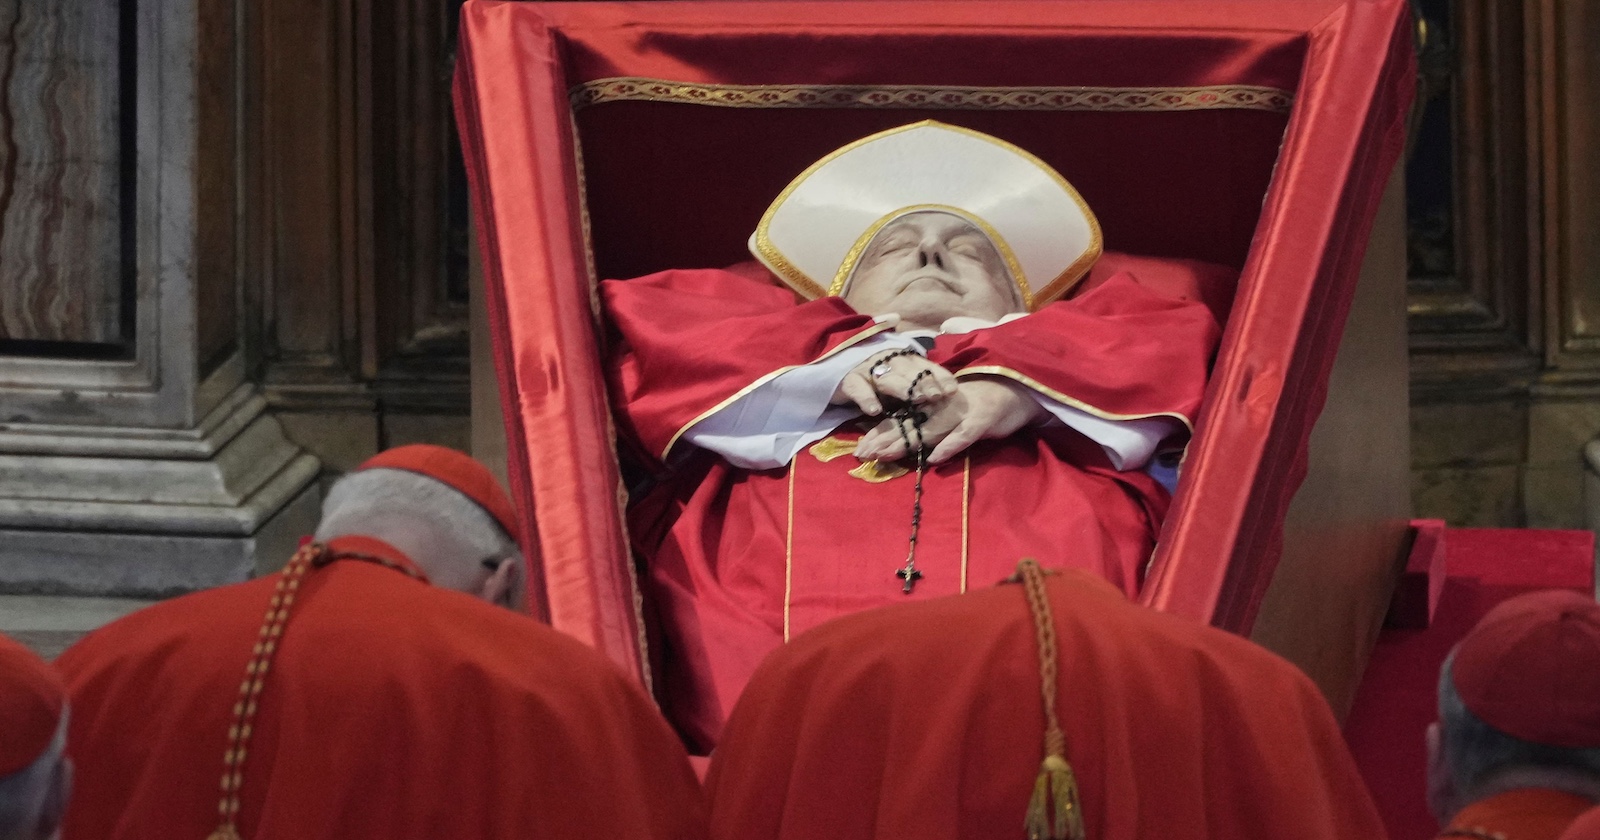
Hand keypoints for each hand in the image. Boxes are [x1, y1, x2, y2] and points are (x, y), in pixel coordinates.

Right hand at [832, 350, 956, 415]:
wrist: (834, 362)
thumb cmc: (874, 374)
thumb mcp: (898, 376)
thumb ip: (916, 382)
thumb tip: (946, 394)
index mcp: (902, 359)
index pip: (925, 366)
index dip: (939, 376)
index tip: (953, 389)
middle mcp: (887, 361)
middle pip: (909, 371)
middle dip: (924, 383)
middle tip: (938, 395)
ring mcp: (867, 369)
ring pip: (887, 378)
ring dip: (903, 388)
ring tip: (917, 400)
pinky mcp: (848, 381)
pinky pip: (858, 389)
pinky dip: (866, 398)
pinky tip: (874, 410)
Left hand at [853, 376, 1044, 463]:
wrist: (1015, 388)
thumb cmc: (979, 402)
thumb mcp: (950, 412)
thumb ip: (929, 424)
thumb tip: (902, 439)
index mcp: (933, 405)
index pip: (901, 420)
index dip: (880, 433)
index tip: (859, 447)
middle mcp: (941, 407)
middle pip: (908, 425)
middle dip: (883, 440)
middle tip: (861, 453)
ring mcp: (961, 413)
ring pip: (929, 429)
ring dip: (905, 443)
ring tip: (883, 455)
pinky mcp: (982, 420)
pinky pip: (963, 435)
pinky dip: (949, 446)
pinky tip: (933, 458)